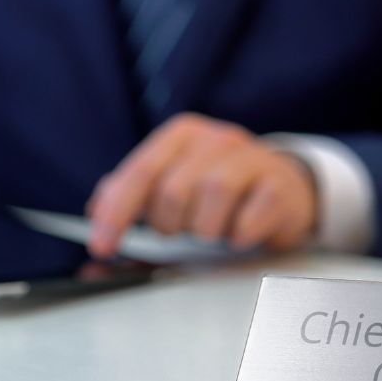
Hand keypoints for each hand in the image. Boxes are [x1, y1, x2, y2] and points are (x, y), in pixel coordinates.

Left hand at [86, 113, 317, 258]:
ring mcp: (253, 159)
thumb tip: (96, 210)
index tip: (102, 246)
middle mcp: (216, 139)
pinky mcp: (279, 186)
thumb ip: (133, 192)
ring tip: (212, 231)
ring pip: (212, 198)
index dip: (117, 212)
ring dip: (205, 229)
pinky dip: (238, 235)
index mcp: (182, 135)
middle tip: (181, 230)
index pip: (140, 172)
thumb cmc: (221, 187)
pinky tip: (239, 234)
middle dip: (169, 223)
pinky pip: (250, 218)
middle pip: (174, 191)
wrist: (285, 187)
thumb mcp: (174, 180)